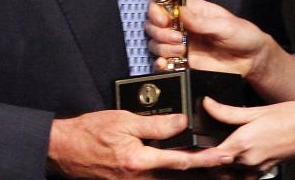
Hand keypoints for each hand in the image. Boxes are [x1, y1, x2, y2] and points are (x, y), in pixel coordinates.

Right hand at [46, 110, 214, 178]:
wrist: (65, 149)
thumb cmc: (91, 132)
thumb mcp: (124, 120)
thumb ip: (156, 123)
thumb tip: (182, 122)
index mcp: (139, 161)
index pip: (181, 161)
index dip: (206, 159)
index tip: (224, 155)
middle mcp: (140, 178)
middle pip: (180, 177)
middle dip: (206, 173)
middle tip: (230, 167)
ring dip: (193, 175)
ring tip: (215, 169)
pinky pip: (158, 179)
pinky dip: (174, 174)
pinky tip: (184, 169)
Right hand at [161, 0, 271, 78]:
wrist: (252, 60)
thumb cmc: (243, 35)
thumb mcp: (225, 25)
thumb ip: (202, 22)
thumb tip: (180, 13)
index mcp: (192, 10)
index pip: (163, 4)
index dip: (157, 11)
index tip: (163, 20)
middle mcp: (182, 26)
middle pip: (154, 25)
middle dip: (160, 32)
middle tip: (177, 38)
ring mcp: (180, 44)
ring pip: (156, 43)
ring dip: (162, 47)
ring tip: (181, 50)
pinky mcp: (183, 62)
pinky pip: (163, 62)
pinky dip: (159, 63)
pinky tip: (165, 64)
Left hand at [193, 98, 294, 173]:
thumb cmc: (290, 116)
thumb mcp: (256, 110)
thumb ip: (228, 111)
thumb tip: (207, 103)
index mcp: (242, 143)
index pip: (209, 155)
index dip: (196, 153)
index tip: (186, 146)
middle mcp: (247, 159)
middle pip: (215, 165)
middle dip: (205, 158)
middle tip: (195, 146)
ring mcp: (256, 167)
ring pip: (228, 171)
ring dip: (219, 163)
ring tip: (212, 148)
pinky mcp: (264, 169)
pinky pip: (242, 174)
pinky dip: (234, 169)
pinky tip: (233, 155)